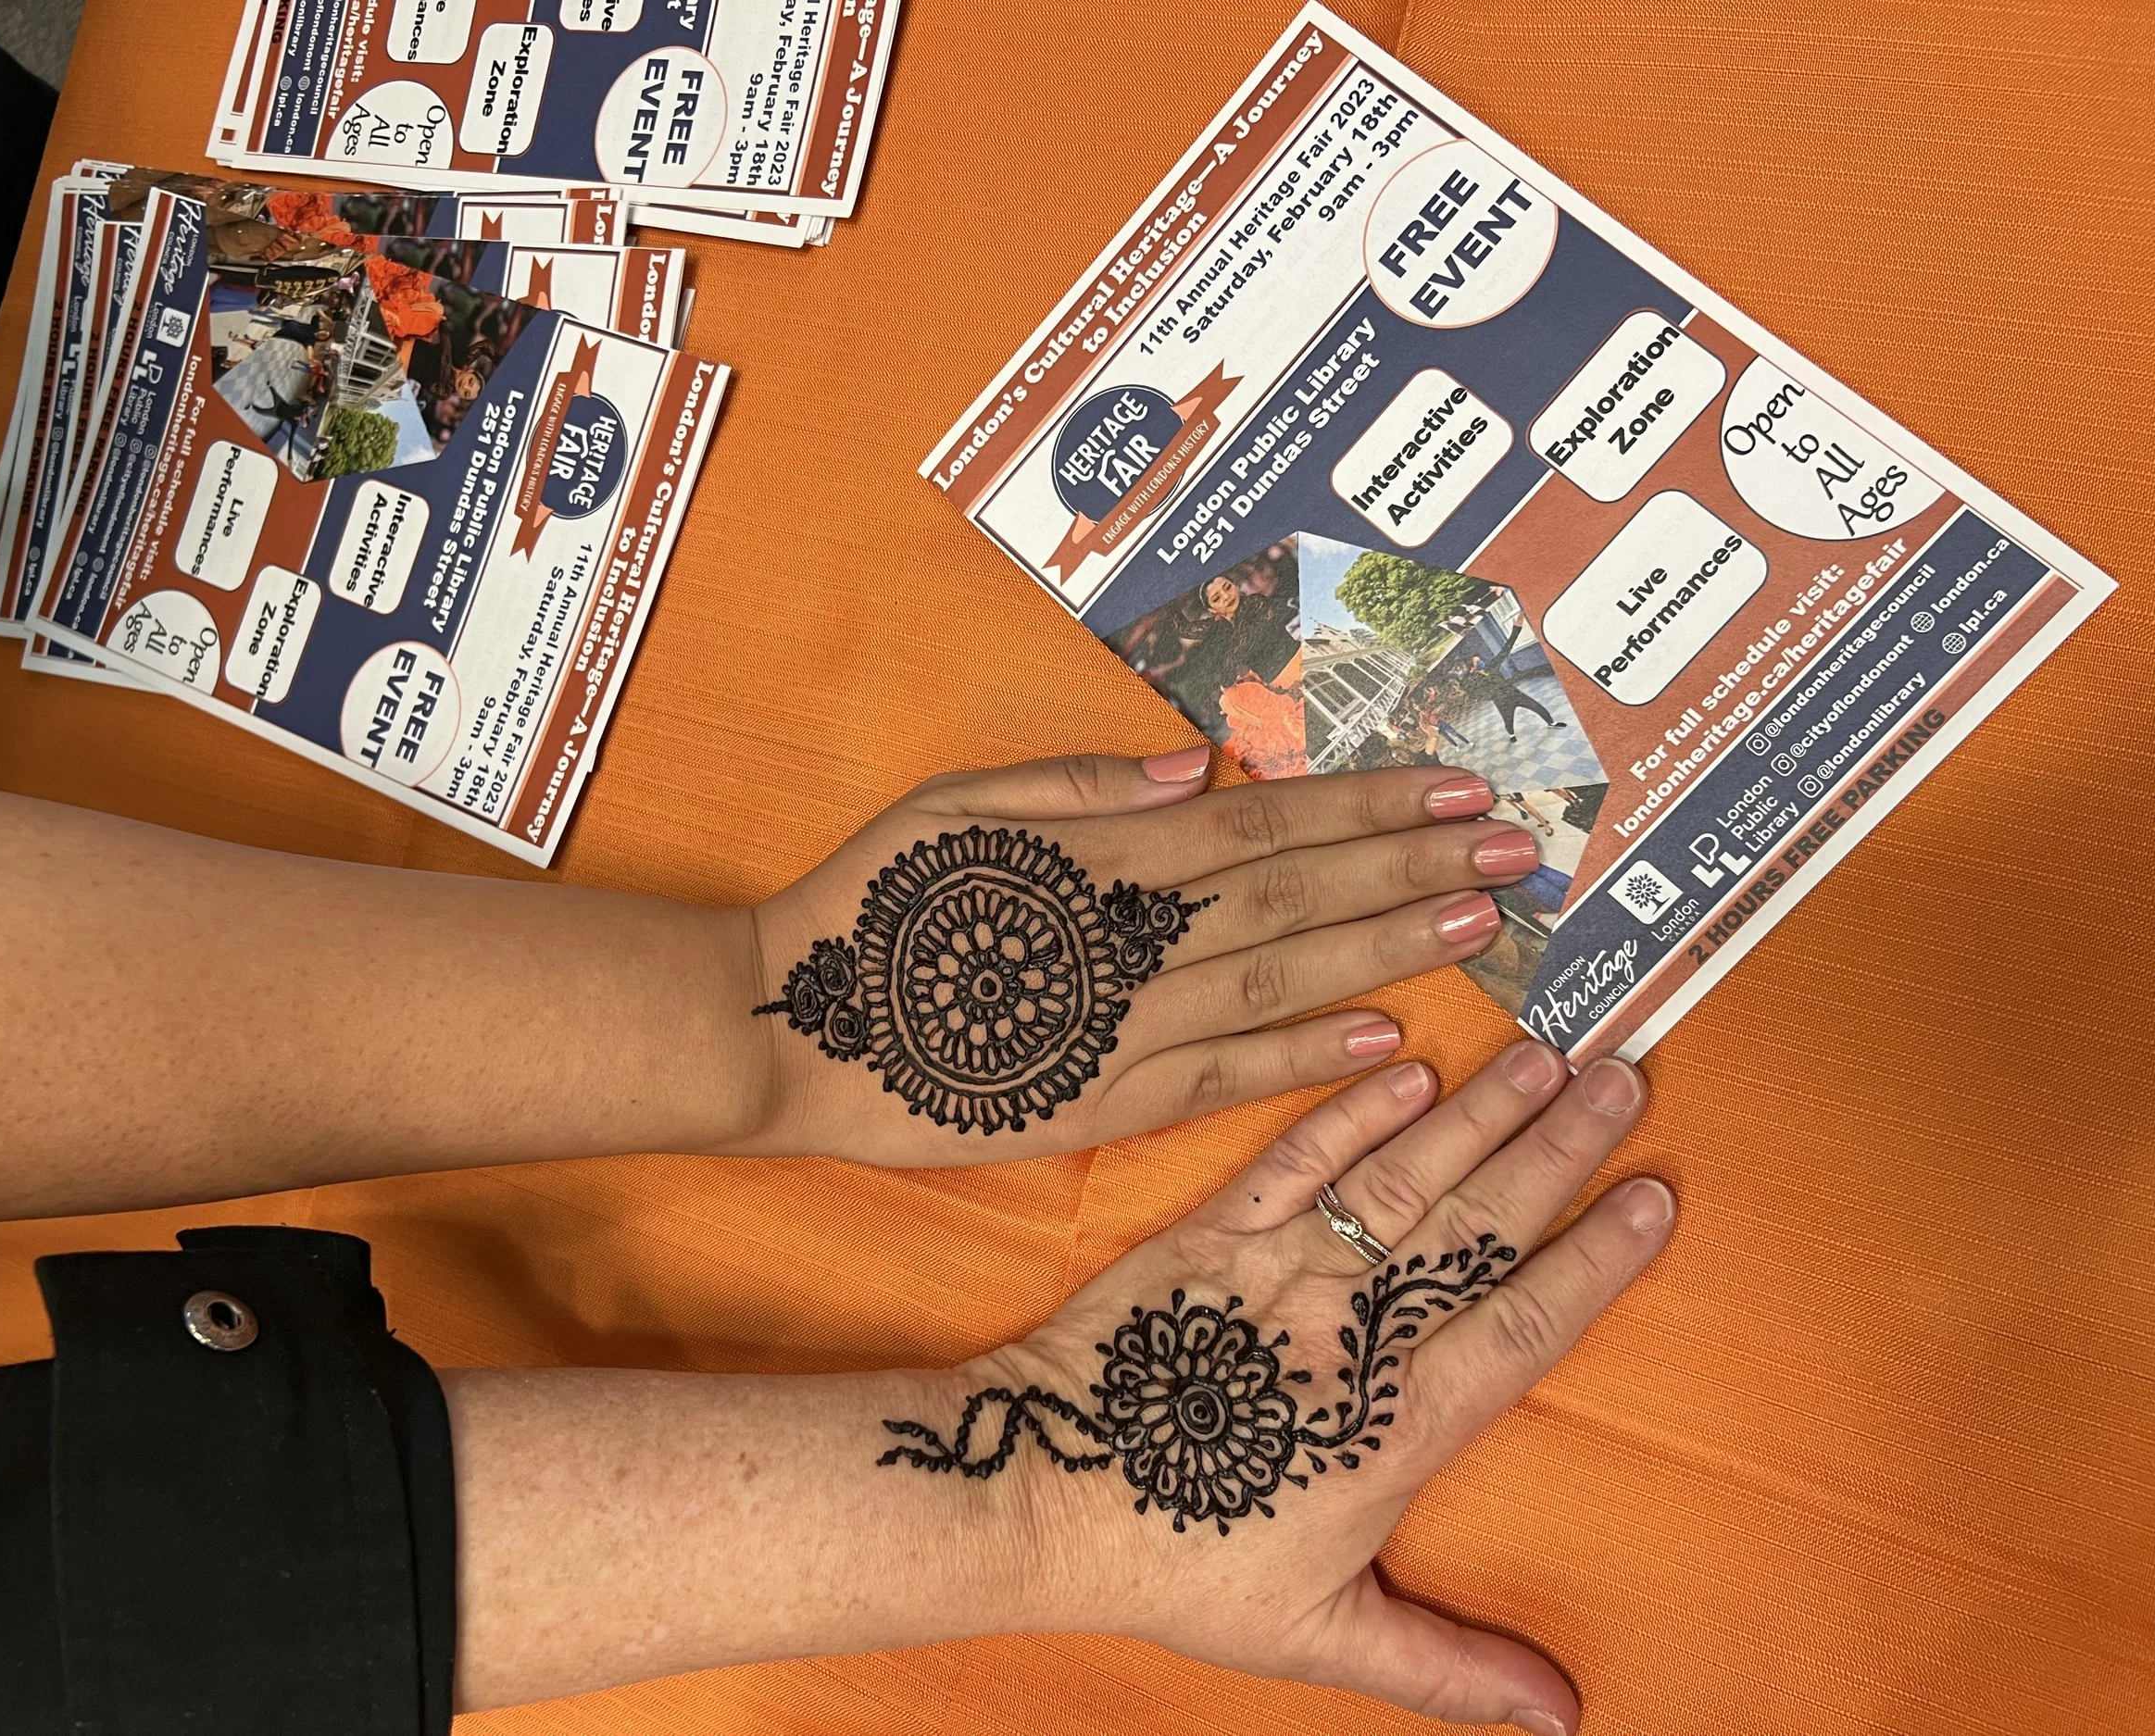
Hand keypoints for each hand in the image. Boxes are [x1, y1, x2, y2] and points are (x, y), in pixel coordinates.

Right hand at [742, 749, 1538, 1164]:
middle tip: (1520, 849)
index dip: (1370, 805)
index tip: (1458, 789)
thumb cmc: (867, 904)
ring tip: (1485, 925)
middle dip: (1416, 867)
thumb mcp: (955, 802)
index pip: (1266, 820)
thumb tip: (1208, 760)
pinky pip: (1226, 1078)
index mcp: (1100, 853)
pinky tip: (1390, 1040)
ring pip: (1283, 978)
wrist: (784, 1030)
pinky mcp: (1102, 1107)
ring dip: (1391, 949)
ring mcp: (1122, 1026)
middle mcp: (1129, 934)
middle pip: (1299, 891)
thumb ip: (1082, 778)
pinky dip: (1308, 1057)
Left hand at [881, 1040, 1670, 1731]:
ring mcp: (1276, 1276)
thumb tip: (1563, 1722)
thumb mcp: (1320, 1634)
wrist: (1034, 1496)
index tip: (1656, 1197)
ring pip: (1399, 1183)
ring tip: (1547, 1053)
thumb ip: (1449, 1668)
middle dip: (1559, 1152)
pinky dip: (1349, 1115)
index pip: (1517, 1329)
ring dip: (1479, 1115)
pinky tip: (1409, 1072)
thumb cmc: (1174, 1565)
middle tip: (1627, 1078)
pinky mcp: (1208, 1237)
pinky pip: (1292, 1165)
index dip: (1592, 1263)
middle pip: (1475, 1230)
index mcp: (1389, 1429)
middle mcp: (1346, 1338)